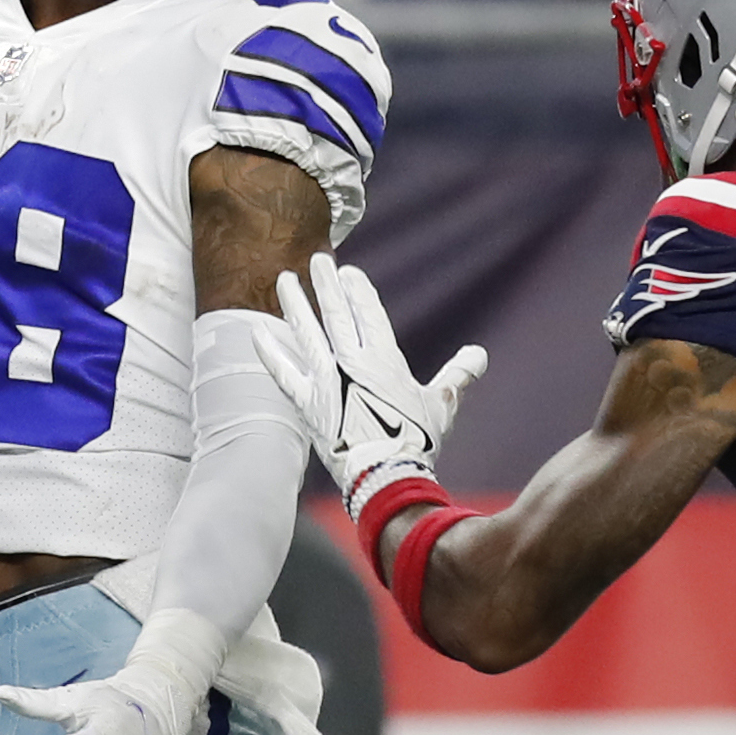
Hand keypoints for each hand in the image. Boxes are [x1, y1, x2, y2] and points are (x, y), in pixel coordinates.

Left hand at [254, 253, 487, 516]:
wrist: (384, 474)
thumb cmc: (415, 440)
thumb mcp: (441, 404)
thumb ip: (456, 376)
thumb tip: (479, 355)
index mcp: (384, 358)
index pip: (368, 313)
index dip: (358, 291)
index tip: (349, 273)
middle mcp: (351, 361)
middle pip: (335, 313)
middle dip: (326, 284)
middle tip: (318, 260)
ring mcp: (326, 380)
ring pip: (306, 332)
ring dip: (294, 304)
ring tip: (284, 279)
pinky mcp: (306, 403)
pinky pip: (282, 372)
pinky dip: (269, 351)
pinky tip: (256, 330)